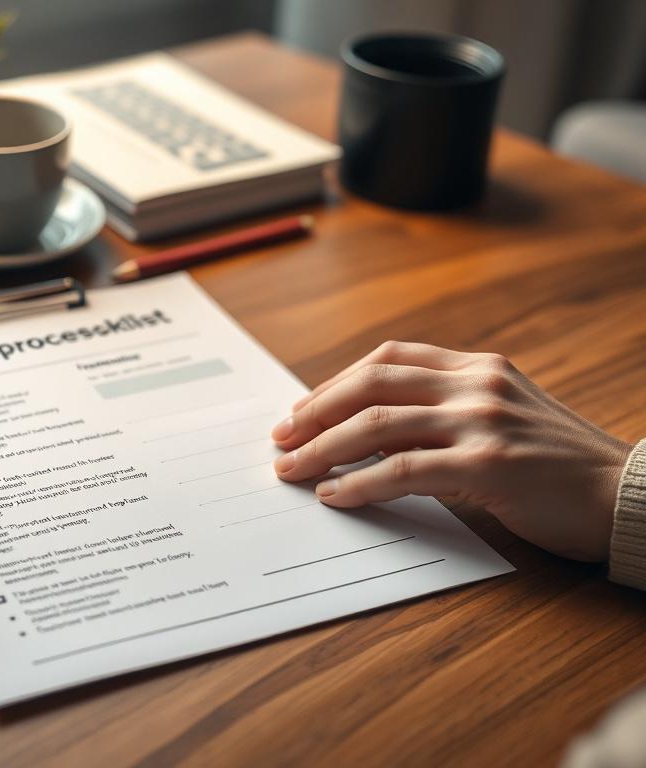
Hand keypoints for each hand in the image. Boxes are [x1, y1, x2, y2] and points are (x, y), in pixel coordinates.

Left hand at [270, 341, 632, 561]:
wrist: (627, 496)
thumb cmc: (556, 466)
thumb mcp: (497, 421)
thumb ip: (440, 417)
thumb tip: (364, 436)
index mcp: (476, 367)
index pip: (388, 359)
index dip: (335, 383)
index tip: (301, 410)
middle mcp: (476, 383)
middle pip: (371, 384)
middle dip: (315, 412)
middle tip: (280, 439)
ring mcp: (482, 420)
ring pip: (377, 424)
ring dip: (322, 449)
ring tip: (291, 470)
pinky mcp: (488, 464)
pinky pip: (403, 470)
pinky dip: (358, 483)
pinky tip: (334, 495)